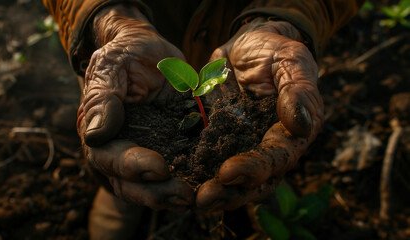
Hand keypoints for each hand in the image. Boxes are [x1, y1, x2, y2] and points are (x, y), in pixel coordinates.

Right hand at [77, 5, 192, 209]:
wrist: (151, 52)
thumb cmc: (127, 54)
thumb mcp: (111, 66)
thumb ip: (102, 98)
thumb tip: (94, 135)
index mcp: (101, 132)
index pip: (110, 159)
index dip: (132, 167)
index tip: (159, 167)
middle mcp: (121, 149)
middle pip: (131, 184)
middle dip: (156, 192)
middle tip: (183, 195)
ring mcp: (147, 152)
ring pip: (153, 186)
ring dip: (173, 196)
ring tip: (197, 198)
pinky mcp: (171, 149)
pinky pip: (179, 172)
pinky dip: (191, 181)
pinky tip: (209, 186)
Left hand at [196, 19, 323, 209]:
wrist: (246, 47)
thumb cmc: (273, 52)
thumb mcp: (290, 60)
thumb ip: (298, 91)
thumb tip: (301, 124)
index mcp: (291, 133)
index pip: (276, 159)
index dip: (255, 170)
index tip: (228, 172)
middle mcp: (268, 148)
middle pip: (255, 182)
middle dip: (230, 193)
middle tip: (204, 198)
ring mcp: (242, 148)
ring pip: (232, 182)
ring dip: (214, 193)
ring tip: (191, 200)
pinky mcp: (219, 142)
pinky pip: (208, 164)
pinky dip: (196, 176)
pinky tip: (178, 184)